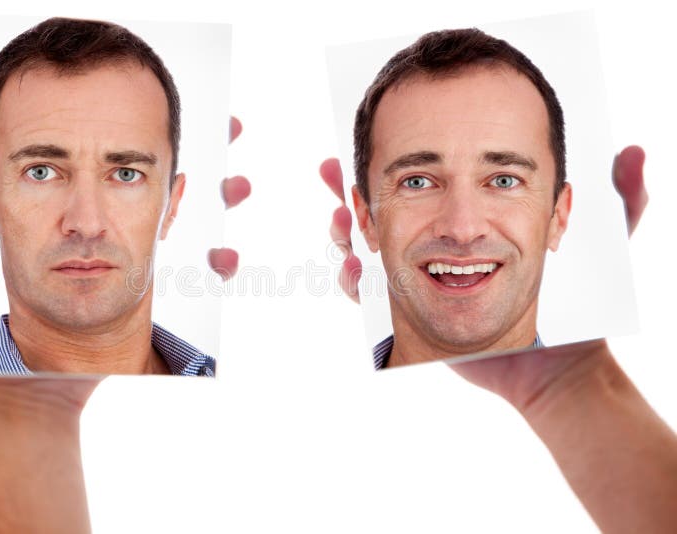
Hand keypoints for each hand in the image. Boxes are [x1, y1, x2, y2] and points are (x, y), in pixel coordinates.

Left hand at [0, 117, 250, 532]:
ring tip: (239, 185)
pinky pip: (203, 269)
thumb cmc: (15, 304)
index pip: (117, 153)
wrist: (47, 359)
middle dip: (208, 147)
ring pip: (200, 213)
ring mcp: (148, 246)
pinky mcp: (164, 282)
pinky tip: (224, 256)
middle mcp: (124, 214)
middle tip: (234, 129)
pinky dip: (220, 260)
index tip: (163, 100)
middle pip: (174, 171)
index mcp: (86, 197)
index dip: (145, 125)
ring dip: (227, 194)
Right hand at [321, 146, 647, 400]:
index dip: (395, 162)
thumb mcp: (602, 248)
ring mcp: (421, 280)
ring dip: (345, 231)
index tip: (369, 144)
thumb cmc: (574, 311)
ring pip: (368, 248)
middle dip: (352, 190)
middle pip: (384, 209)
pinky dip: (355, 281)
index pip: (427, 181)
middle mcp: (439, 247)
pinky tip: (356, 268)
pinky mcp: (410, 314)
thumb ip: (623, 202)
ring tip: (339, 219)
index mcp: (472, 221)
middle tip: (330, 171)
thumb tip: (636, 152)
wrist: (553, 368)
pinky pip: (371, 298)